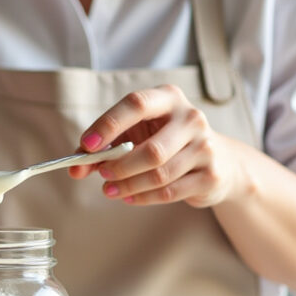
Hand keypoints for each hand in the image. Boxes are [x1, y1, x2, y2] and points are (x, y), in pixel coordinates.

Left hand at [68, 84, 247, 207]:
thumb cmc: (166, 141)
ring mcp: (205, 147)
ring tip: (110, 190)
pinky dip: (143, 197)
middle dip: (120, 166)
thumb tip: (75, 168)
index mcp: (168, 98)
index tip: (86, 146)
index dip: (108, 125)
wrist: (219, 161)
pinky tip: (129, 198)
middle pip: (151, 149)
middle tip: (102, 174)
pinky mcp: (210, 175)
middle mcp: (191, 118)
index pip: (136, 104)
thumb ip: (104, 148)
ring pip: (159, 174)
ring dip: (128, 185)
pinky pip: (169, 191)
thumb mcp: (136, 134)